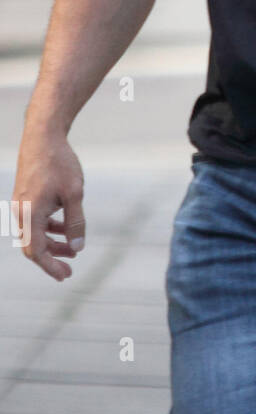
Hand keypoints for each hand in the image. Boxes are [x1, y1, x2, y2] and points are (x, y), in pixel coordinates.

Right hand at [12, 125, 85, 281]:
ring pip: (34, 233)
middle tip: (70, 269)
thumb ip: (76, 222)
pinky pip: (35, 221)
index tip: (65, 276)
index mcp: (30, 214)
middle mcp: (20, 212)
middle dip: (52, 259)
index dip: (50, 266)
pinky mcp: (26, 197)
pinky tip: (66, 227)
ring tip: (73, 249)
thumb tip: (77, 247)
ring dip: (52, 243)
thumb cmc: (59, 164)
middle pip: (33, 246)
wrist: (43, 137)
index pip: (36, 251)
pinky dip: (49, 228)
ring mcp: (21, 204)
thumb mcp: (74, 194)